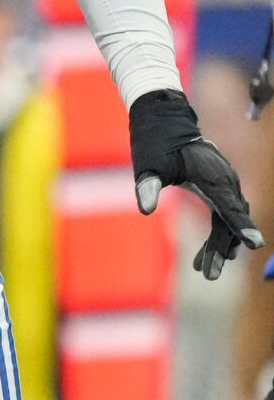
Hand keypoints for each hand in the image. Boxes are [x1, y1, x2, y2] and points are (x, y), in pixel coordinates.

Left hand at [130, 89, 263, 278]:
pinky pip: (224, 216)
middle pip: (230, 221)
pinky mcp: (221, 188)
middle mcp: (227, 182)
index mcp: (214, 177)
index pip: (230, 207)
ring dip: (219, 247)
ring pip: (228, 222)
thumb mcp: (149, 166)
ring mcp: (226, 185)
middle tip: (209, 276)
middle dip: (221, 249)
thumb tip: (144, 209)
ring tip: (204, 271)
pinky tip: (206, 256)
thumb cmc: (156, 145)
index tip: (255, 244)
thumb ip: (148, 186)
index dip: (242, 227)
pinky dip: (218, 235)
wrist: (165, 123)